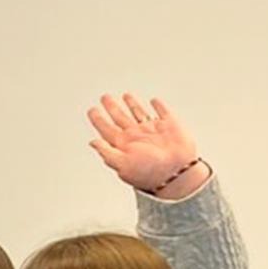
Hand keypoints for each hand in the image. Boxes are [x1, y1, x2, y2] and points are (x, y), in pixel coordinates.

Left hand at [86, 93, 204, 196]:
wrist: (176, 173)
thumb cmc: (149, 173)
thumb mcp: (122, 164)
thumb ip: (106, 152)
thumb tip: (92, 142)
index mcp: (123, 144)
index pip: (106, 129)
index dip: (98, 119)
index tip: (91, 110)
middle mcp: (136, 136)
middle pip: (120, 118)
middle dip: (112, 107)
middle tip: (104, 97)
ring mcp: (152, 130)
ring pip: (139, 113)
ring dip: (132, 104)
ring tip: (125, 95)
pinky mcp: (169, 126)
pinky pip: (163, 112)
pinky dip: (159, 106)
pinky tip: (154, 101)